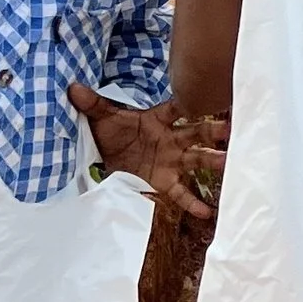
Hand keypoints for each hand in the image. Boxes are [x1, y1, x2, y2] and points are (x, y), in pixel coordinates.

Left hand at [69, 86, 225, 223]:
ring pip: (197, 159)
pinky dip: (193, 203)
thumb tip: (72, 89)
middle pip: (195, 132)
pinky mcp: (165, 181)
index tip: (204, 97)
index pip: (176, 109)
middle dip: (212, 131)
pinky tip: (208, 212)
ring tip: (229, 164)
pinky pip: (181, 193)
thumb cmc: (113, 132)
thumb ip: (92, 104)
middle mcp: (171, 139)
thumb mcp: (103, 118)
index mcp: (158, 119)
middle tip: (229, 130)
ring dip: (213, 161)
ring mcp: (172, 161)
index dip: (189, 103)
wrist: (108, 156)